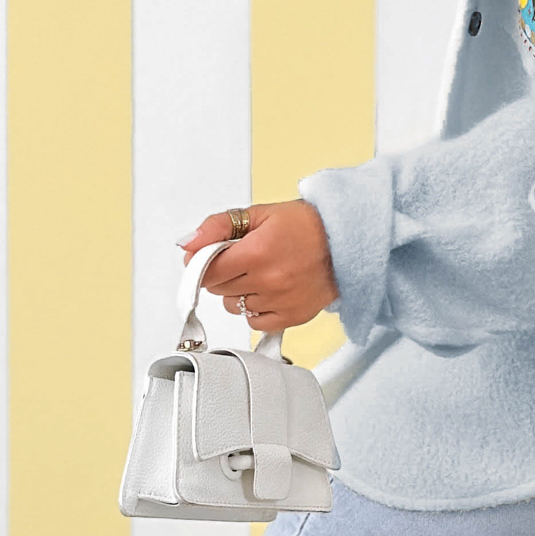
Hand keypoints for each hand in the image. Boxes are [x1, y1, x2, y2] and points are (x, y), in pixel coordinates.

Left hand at [178, 201, 338, 333]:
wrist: (348, 240)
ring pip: (235, 306)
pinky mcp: (293, 316)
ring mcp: (281, 301)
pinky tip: (270, 291)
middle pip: (219, 289)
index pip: (208, 270)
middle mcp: (269, 280)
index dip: (203, 263)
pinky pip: (255, 322)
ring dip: (240, 292)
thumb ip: (217, 226)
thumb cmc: (307, 225)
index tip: (211, 257)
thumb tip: (187, 243)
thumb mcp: (260, 213)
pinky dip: (256, 309)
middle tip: (244, 259)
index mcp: (257, 252)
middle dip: (224, 274)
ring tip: (261, 273)